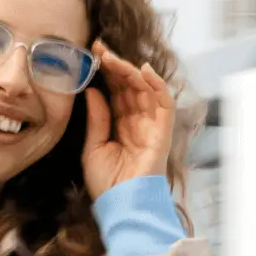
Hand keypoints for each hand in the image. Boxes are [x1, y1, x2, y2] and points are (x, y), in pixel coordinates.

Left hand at [82, 41, 175, 199]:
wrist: (122, 208)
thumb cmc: (108, 185)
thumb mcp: (94, 148)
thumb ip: (96, 119)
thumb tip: (93, 91)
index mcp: (121, 126)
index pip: (116, 92)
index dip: (106, 72)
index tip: (91, 54)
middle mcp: (137, 122)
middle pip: (129, 86)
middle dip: (115, 65)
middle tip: (98, 47)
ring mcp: (151, 126)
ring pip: (145, 89)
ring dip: (130, 70)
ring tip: (112, 56)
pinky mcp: (162, 133)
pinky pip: (164, 104)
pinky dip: (157, 85)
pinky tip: (144, 70)